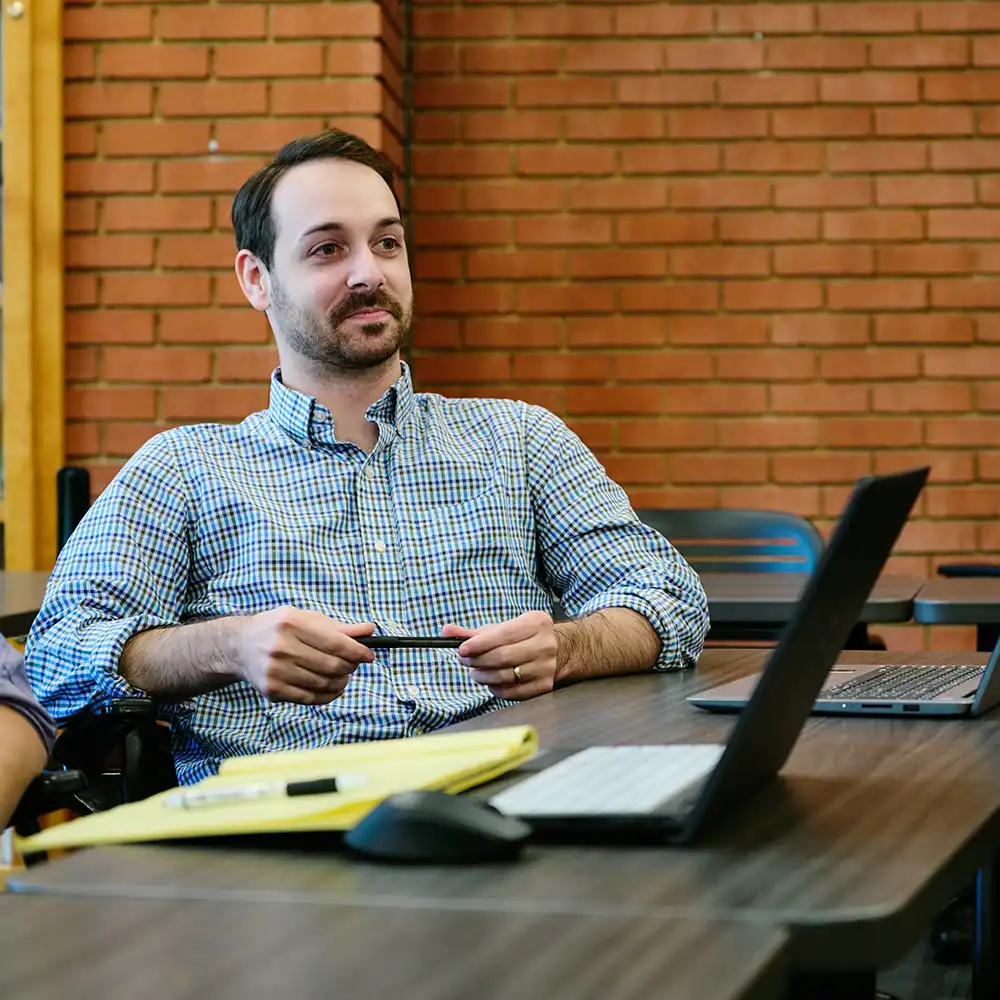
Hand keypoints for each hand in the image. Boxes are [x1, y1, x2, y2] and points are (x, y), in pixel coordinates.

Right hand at [235, 607, 374, 703]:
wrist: (241, 646)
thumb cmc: (280, 629)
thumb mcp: (306, 619)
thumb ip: (339, 627)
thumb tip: (370, 630)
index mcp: (291, 623)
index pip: (335, 642)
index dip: (357, 651)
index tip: (369, 655)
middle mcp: (281, 647)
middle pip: (331, 665)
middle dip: (350, 667)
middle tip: (354, 665)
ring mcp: (275, 671)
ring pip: (323, 684)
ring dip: (341, 682)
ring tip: (342, 675)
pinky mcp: (272, 690)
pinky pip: (310, 698)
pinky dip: (328, 695)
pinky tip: (332, 687)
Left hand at [441, 611, 557, 700]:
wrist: (559, 651)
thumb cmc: (522, 638)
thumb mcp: (502, 628)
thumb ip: (473, 632)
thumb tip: (444, 631)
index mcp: (536, 623)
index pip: (503, 634)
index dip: (479, 644)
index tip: (461, 650)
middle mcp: (545, 644)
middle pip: (503, 657)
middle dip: (478, 661)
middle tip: (464, 661)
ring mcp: (546, 667)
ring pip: (506, 676)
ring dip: (483, 676)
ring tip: (475, 672)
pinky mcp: (545, 686)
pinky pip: (512, 692)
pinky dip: (496, 689)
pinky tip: (491, 682)